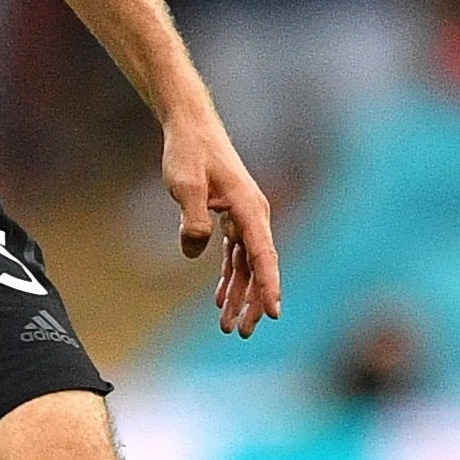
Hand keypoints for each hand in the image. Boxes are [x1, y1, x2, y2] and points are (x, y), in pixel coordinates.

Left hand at [164, 111, 282, 338]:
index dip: (269, 286)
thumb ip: (192, 218)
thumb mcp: (185, 184)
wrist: (191, 127)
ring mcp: (244, 217)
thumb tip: (194, 252)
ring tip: (228, 326)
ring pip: (246, 265)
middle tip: (242, 333)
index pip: (263, 255)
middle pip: (258, 267)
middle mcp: (253, 215)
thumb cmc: (189, 152)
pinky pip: (234, 255)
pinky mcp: (230, 217)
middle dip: (253, 302)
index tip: (275, 313)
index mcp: (248, 208)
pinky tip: (220, 299)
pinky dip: (229, 277)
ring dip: (239, 295)